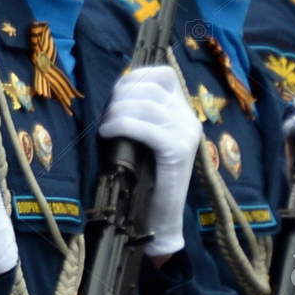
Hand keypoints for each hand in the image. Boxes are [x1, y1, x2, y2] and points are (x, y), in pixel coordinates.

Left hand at [98, 65, 198, 257]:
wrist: (158, 220)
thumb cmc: (142, 181)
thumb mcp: (138, 141)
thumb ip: (135, 117)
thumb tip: (110, 99)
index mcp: (181, 112)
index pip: (162, 75)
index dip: (134, 78)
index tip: (114, 96)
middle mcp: (189, 117)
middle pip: (150, 86)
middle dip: (120, 97)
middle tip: (105, 119)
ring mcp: (186, 133)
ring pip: (146, 105)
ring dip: (117, 113)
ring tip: (105, 129)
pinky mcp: (178, 150)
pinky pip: (145, 127)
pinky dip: (121, 125)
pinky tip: (108, 134)